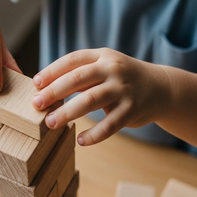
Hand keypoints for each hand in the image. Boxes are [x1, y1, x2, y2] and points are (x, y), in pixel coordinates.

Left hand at [32, 48, 170, 144]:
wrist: (162, 88)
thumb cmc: (124, 80)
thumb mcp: (106, 68)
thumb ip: (83, 74)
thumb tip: (46, 88)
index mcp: (103, 56)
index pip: (73, 60)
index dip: (52, 70)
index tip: (35, 83)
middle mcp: (113, 69)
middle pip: (78, 78)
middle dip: (54, 91)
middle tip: (36, 104)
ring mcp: (123, 89)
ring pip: (90, 100)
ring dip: (68, 112)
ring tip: (51, 123)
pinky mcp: (132, 109)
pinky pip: (110, 124)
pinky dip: (94, 134)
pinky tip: (80, 140)